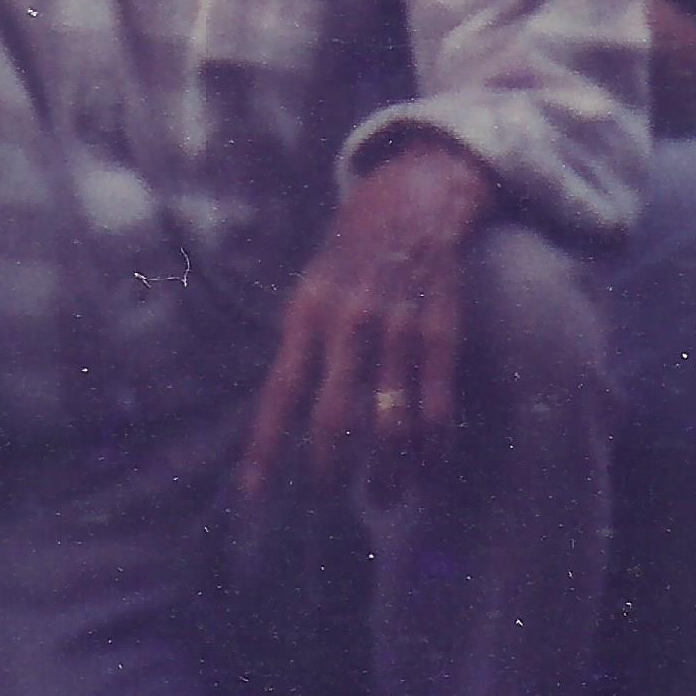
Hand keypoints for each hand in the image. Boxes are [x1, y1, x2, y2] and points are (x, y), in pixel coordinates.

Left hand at [242, 137, 491, 507]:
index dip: (266, 447)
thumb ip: (300, 346)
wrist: (414, 198)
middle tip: (328, 496)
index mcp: (308, 313)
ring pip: (391, 422)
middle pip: (334, 417)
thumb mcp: (311, 288)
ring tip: (383, 496)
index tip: (253, 496)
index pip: (280, 392)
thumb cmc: (353, 254)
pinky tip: (428, 468)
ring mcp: (399, 328)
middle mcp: (350, 322)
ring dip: (387, 472)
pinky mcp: (442, 331)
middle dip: (328, 470)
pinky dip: (433, 447)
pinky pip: (437, 406)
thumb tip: (282, 418)